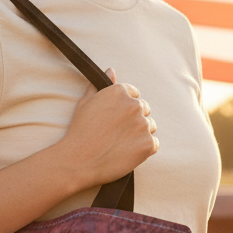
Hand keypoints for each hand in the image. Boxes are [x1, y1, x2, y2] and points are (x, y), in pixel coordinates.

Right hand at [61, 69, 157, 186]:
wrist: (78, 161)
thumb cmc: (79, 132)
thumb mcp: (85, 103)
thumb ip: (100, 85)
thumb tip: (111, 70)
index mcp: (119, 92)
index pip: (135, 95)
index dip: (125, 109)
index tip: (116, 120)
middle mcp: (134, 105)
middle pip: (144, 110)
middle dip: (133, 120)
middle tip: (116, 134)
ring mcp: (143, 125)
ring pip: (150, 126)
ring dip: (140, 134)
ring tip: (120, 144)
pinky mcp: (148, 144)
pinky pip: (155, 144)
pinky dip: (145, 149)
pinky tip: (128, 153)